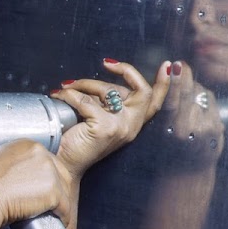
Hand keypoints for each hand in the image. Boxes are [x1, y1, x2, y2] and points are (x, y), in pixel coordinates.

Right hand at [0, 139, 75, 226]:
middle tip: (49, 204)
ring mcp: (49, 172)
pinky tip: (57, 222)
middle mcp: (41, 154)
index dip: (48, 177)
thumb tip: (18, 176)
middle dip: (58, 190)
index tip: (43, 189)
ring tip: (52, 214)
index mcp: (27, 145)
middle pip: (62, 173)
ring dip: (60, 204)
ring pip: (65, 190)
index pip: (49, 161)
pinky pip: (65, 207)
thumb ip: (12, 163)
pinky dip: (62, 217)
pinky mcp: (53, 191)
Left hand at [51, 58, 171, 178]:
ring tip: (68, 87)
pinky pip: (85, 100)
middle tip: (107, 63)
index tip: (167, 65)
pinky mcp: (103, 128)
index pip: (155, 103)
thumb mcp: (99, 117)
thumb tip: (97, 82)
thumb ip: (106, 102)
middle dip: (125, 71)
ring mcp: (119, 127)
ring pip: (109, 89)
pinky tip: (60, 96)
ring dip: (85, 82)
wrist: (63, 165)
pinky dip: (69, 94)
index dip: (164, 83)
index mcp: (132, 124)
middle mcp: (131, 126)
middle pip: (142, 91)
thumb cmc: (77, 140)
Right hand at [155, 62, 223, 168]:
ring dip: (193, 89)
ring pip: (200, 93)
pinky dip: (203, 99)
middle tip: (180, 64)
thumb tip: (172, 70)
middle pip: (188, 92)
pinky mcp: (217, 127)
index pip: (172, 101)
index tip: (173, 65)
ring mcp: (205, 128)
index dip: (173, 81)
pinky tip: (198, 109)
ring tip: (185, 100)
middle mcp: (187, 129)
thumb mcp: (159, 128)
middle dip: (184, 75)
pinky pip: (210, 101)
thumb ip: (164, 103)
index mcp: (169, 129)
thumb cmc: (168, 145)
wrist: (188, 171)